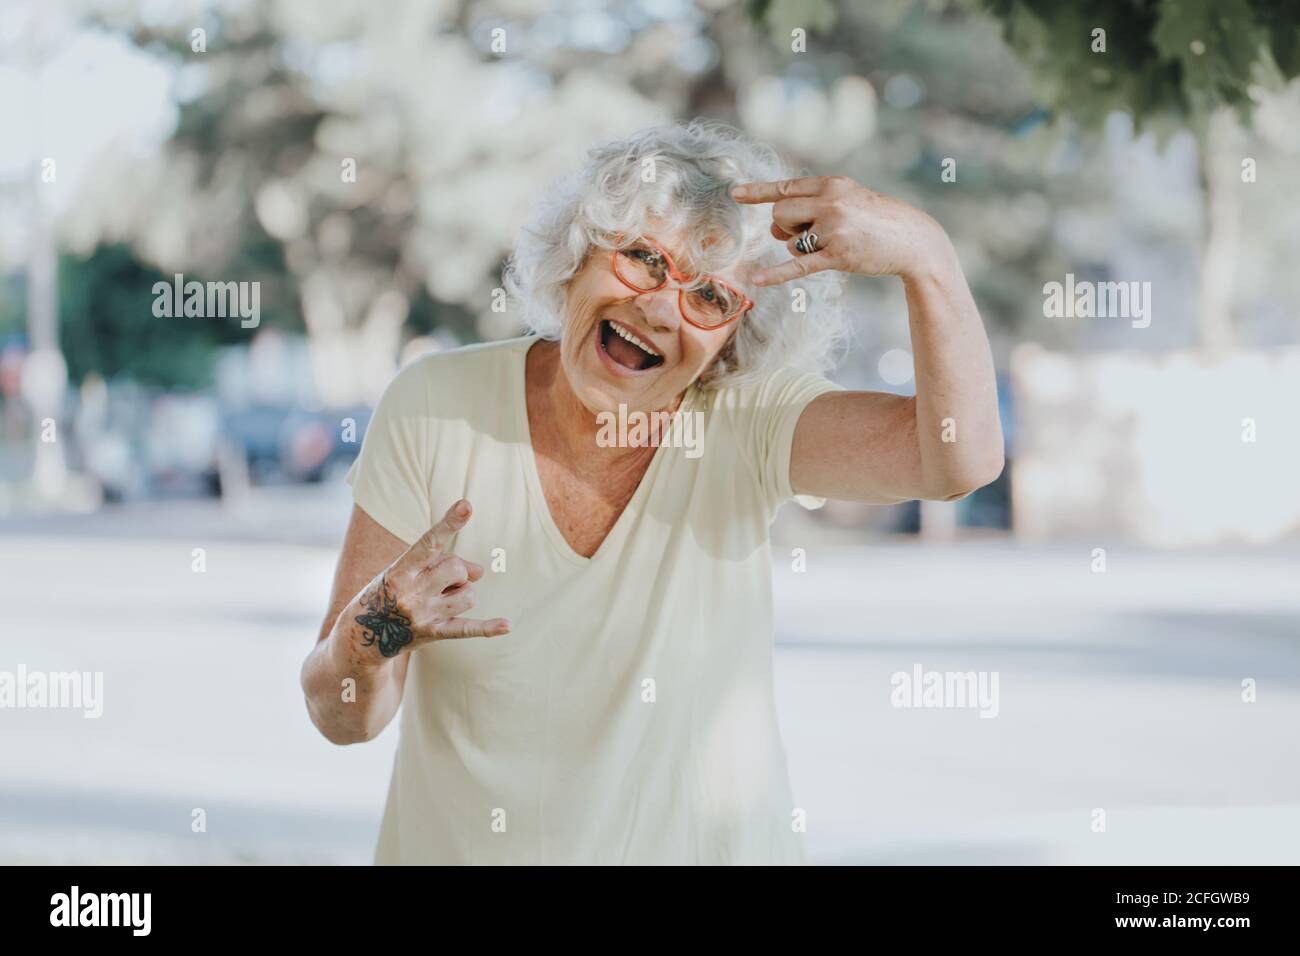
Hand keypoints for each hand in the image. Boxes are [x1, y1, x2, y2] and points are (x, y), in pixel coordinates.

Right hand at [351, 499, 509, 657]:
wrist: (361, 635)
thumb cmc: (389, 591)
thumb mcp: (407, 570)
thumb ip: (444, 563)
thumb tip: (481, 572)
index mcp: (401, 570)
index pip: (429, 542)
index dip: (449, 523)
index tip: (466, 506)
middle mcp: (410, 592)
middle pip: (456, 569)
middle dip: (456, 572)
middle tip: (438, 582)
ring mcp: (422, 615)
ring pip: (468, 595)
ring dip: (463, 594)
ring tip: (441, 599)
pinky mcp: (432, 634)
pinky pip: (466, 629)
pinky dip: (488, 628)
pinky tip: (506, 625)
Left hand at [731, 176, 952, 285]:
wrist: (913, 239)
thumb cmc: (876, 221)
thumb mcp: (848, 199)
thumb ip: (812, 206)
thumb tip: (774, 226)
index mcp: (832, 184)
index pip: (786, 186)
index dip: (758, 192)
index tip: (735, 193)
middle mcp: (831, 202)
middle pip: (780, 214)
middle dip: (785, 227)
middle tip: (809, 233)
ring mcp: (834, 229)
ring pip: (789, 240)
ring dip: (799, 248)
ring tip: (830, 245)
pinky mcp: (838, 256)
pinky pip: (797, 266)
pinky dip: (776, 274)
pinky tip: (756, 280)